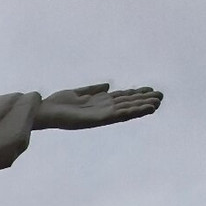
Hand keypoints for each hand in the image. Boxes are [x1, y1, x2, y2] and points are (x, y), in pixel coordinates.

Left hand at [34, 84, 162, 129]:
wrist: (43, 111)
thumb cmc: (57, 103)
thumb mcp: (78, 93)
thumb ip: (93, 90)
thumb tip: (108, 86)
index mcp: (98, 102)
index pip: (121, 97)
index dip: (136, 93)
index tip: (151, 89)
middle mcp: (101, 109)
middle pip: (127, 103)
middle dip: (143, 100)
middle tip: (161, 96)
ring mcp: (100, 115)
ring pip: (125, 110)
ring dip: (141, 107)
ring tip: (157, 103)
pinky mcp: (96, 120)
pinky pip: (117, 115)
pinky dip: (131, 112)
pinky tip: (141, 109)